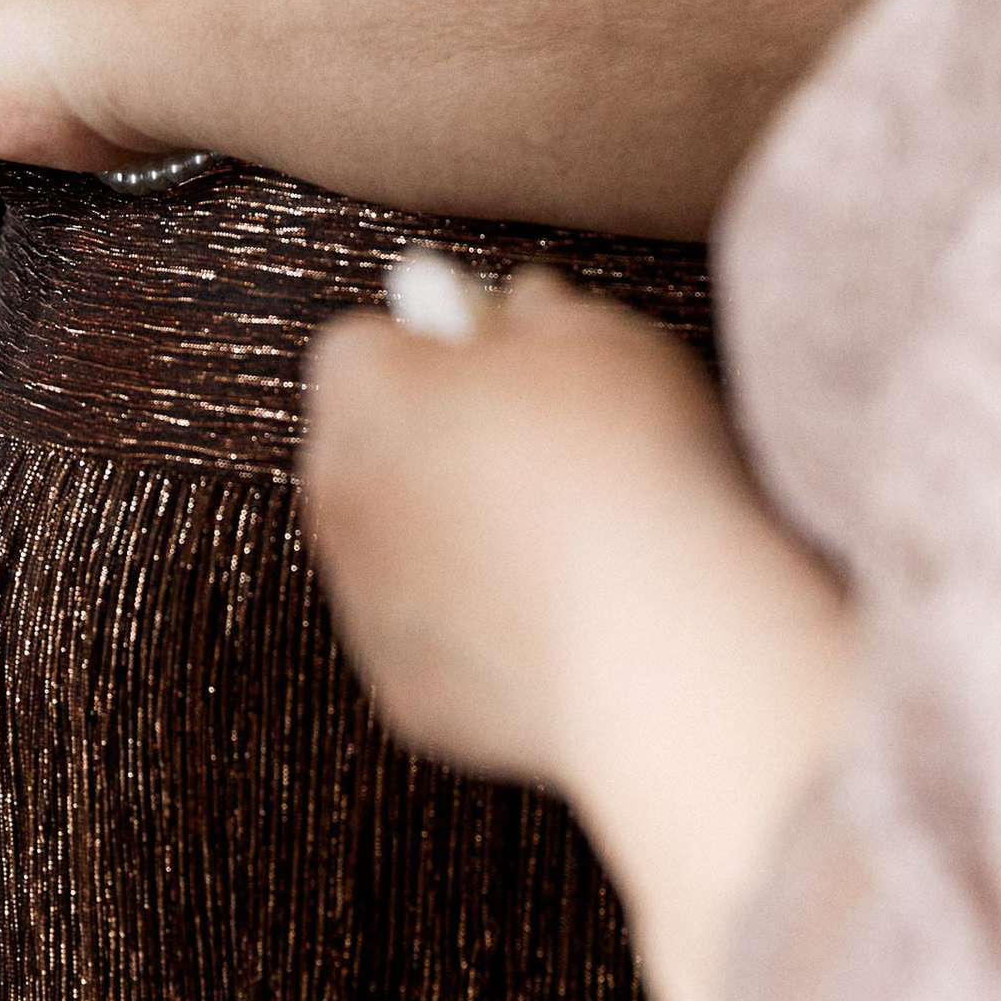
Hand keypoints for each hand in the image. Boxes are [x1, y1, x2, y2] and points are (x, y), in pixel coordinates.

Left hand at [301, 264, 756, 784]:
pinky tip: (561, 613)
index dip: (434, 348)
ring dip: (449, 530)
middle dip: (429, 437)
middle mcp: (339, 499)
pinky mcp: (404, 692)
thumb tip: (519, 308)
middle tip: (539, 443)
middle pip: (363, 446)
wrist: (660, 643)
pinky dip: (474, 620)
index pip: (359, 345)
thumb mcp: (599, 336)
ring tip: (563, 535)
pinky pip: (426, 634)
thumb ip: (536, 312)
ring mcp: (364, 606)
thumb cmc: (630, 465)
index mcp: (369, 395)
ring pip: (392, 544)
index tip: (502, 362)